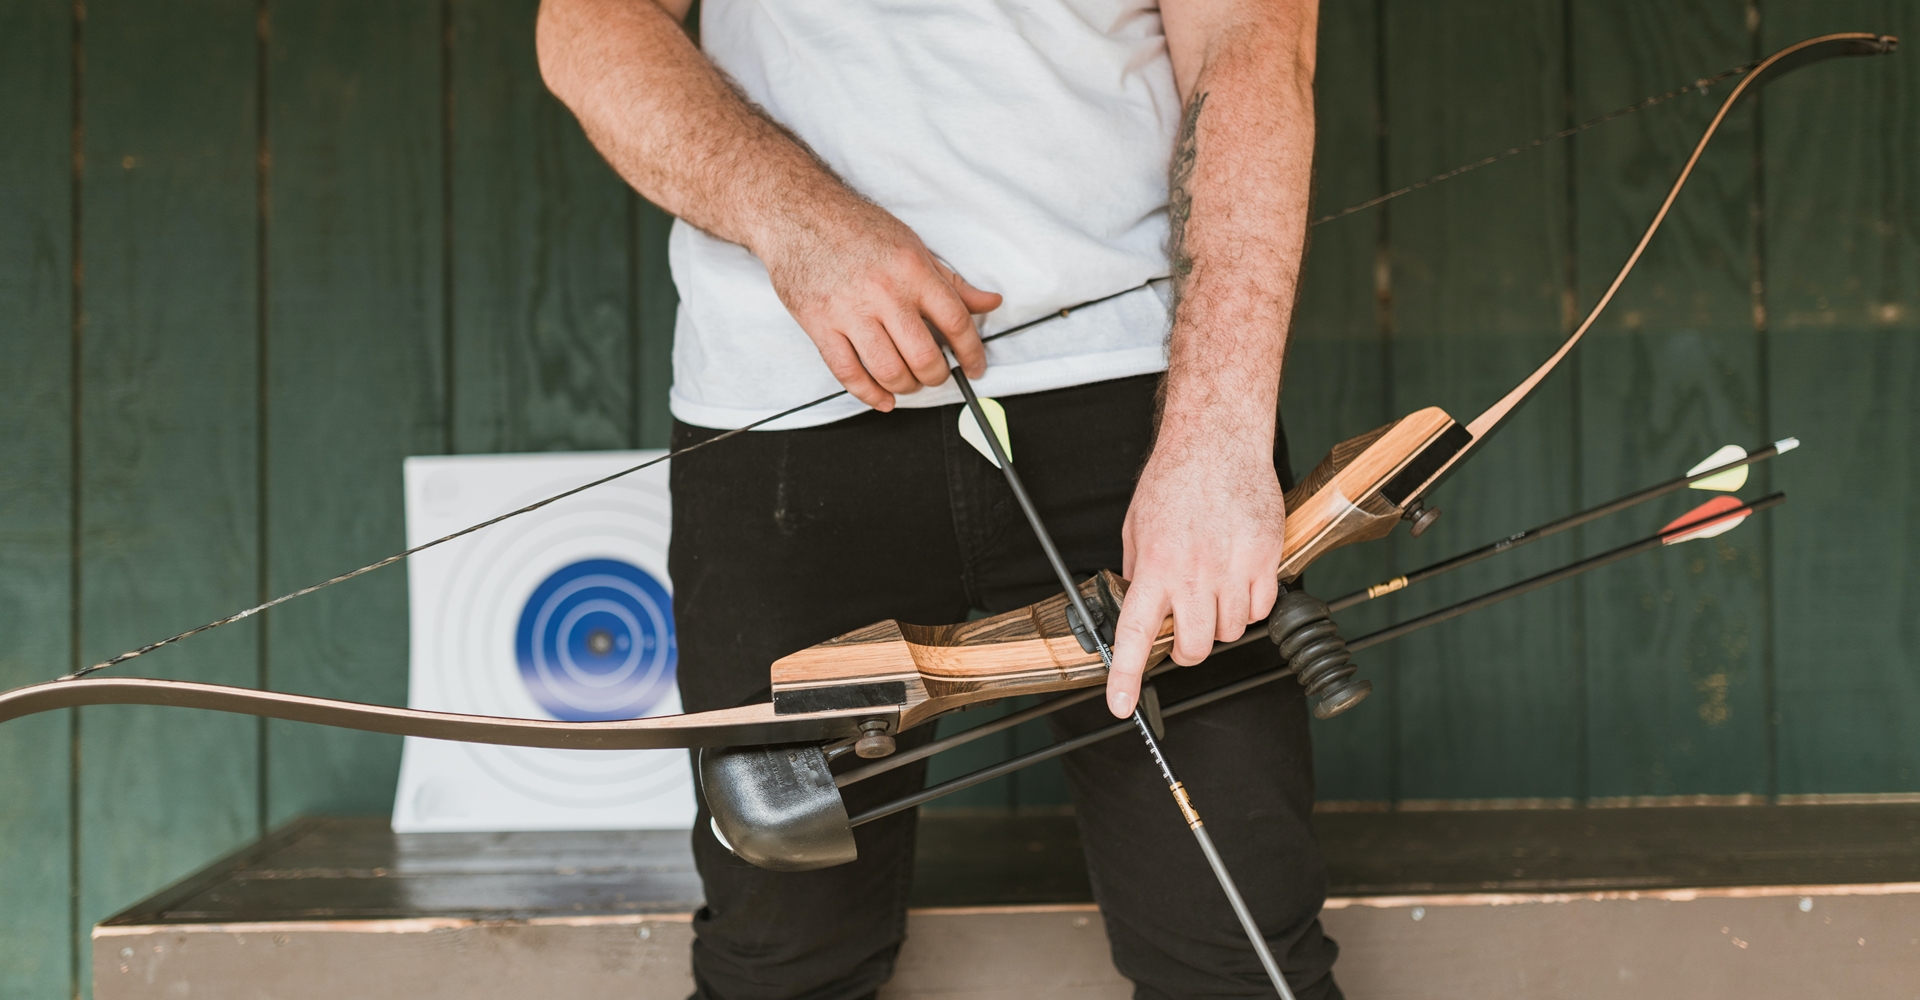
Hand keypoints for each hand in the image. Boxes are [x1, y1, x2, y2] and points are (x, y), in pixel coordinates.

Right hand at [760, 197, 1001, 409]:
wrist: (798, 213)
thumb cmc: (855, 227)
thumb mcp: (913, 246)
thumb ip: (951, 282)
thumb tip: (990, 302)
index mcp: (912, 270)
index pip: (955, 322)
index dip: (971, 352)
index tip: (975, 367)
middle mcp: (883, 291)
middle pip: (924, 355)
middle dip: (937, 376)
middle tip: (936, 374)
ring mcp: (848, 310)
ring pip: (888, 370)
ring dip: (905, 387)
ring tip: (908, 383)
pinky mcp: (819, 324)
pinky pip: (848, 373)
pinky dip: (869, 394)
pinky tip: (882, 398)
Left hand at [1106, 428, 1285, 716]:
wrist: (1217, 442)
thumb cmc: (1173, 479)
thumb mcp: (1136, 528)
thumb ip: (1138, 572)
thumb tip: (1139, 606)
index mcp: (1154, 568)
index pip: (1134, 636)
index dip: (1125, 677)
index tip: (1120, 706)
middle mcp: (1192, 575)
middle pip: (1194, 648)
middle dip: (1187, 650)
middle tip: (1183, 630)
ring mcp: (1232, 569)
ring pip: (1230, 631)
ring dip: (1220, 621)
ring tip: (1213, 586)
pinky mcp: (1265, 559)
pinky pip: (1261, 608)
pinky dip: (1250, 603)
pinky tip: (1239, 576)